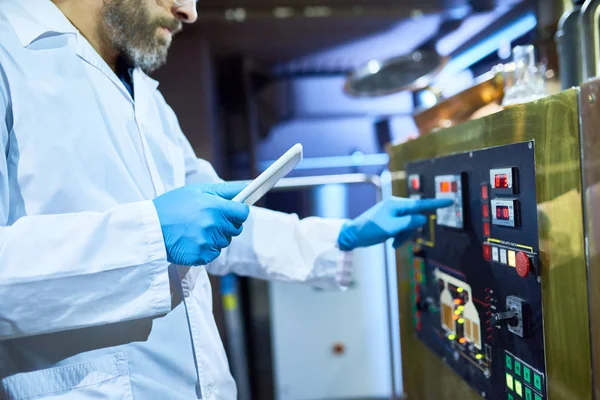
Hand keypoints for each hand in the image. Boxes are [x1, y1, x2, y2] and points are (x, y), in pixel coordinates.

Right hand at [153, 183, 249, 265]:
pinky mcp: (201, 256)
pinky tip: (192, 240)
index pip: (243, 212)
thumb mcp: (197, 191)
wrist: (150, 228)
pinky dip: (207, 249)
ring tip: (196, 230)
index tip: (232, 211)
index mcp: (215, 207)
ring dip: (216, 237)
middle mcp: (214, 225)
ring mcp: (208, 242)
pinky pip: (214, 254)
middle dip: (226, 224)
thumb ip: (225, 190)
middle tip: (208, 220)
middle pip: (235, 228)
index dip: (238, 211)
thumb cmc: (172, 206)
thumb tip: (247, 187)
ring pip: (224, 242)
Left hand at [337, 197, 452, 250]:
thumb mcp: (391, 228)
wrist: (353, 235)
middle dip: (410, 231)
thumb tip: (423, 218)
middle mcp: (396, 206)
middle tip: (398, 240)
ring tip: (393, 243)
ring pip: (409, 225)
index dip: (436, 203)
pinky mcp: (390, 220)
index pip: (420, 204)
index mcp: (396, 204)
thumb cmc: (370, 230)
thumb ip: (409, 223)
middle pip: (415, 218)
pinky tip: (392, 242)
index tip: (450, 200)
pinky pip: (402, 228)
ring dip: (404, 236)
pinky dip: (399, 236)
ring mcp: (393, 213)